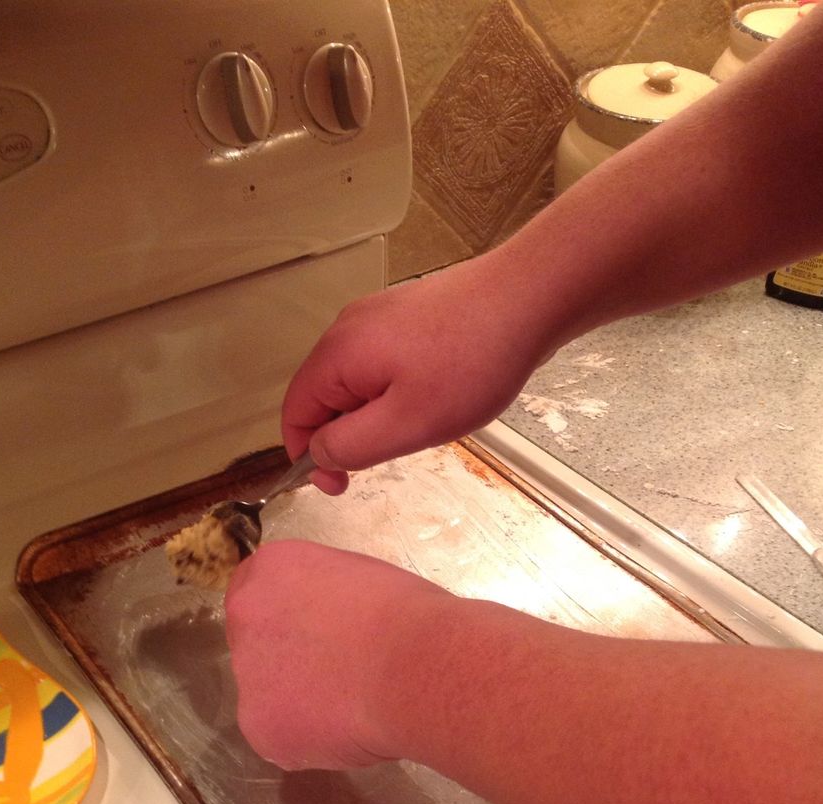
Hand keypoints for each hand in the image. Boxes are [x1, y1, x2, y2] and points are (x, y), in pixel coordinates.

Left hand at [224, 539, 447, 770]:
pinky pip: (280, 738)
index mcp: (271, 570)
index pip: (255, 592)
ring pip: (268, 696)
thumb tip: (327, 625)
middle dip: (288, 662)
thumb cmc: (406, 617)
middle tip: (335, 675)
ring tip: (352, 705)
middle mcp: (246, 618)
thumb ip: (323, 599)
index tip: (312, 635)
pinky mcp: (259, 727)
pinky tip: (348, 730)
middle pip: (257, 645)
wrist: (416, 667)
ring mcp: (247, 676)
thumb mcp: (358, 579)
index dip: (287, 618)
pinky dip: (309, 741)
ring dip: (299, 703)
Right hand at [281, 250, 551, 487]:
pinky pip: (384, 363)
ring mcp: (378, 316)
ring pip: (357, 382)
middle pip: (324, 396)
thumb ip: (350, 446)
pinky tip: (437, 395)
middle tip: (397, 453)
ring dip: (377, 414)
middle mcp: (347, 328)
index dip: (307, 457)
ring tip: (424, 423)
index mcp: (336, 355)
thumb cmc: (471, 364)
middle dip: (348, 435)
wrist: (528, 297)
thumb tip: (317, 454)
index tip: (341, 486)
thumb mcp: (405, 425)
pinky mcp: (407, 313)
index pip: (294, 413)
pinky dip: (397, 390)